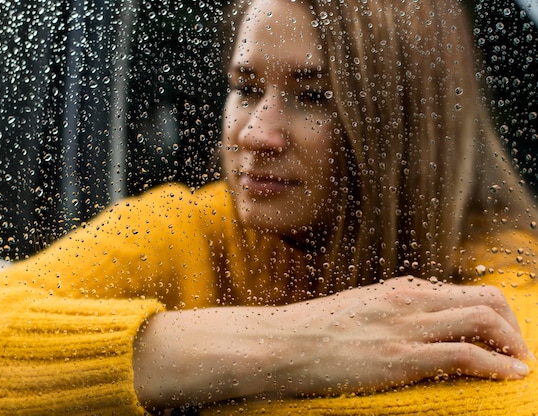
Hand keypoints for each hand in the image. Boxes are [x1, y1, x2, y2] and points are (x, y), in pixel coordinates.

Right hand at [133, 276, 530, 408]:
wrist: (284, 343)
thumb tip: (412, 325)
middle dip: (513, 325)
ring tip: (520, 364)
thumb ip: (391, 313)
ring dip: (513, 344)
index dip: (495, 314)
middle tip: (518, 350)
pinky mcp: (402, 356)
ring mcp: (407, 326)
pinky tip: (510, 377)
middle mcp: (411, 301)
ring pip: (485, 320)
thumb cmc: (317, 332)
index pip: (466, 292)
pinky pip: (468, 354)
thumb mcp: (360, 311)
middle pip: (486, 299)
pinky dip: (498, 365)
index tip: (503, 335)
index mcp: (402, 290)